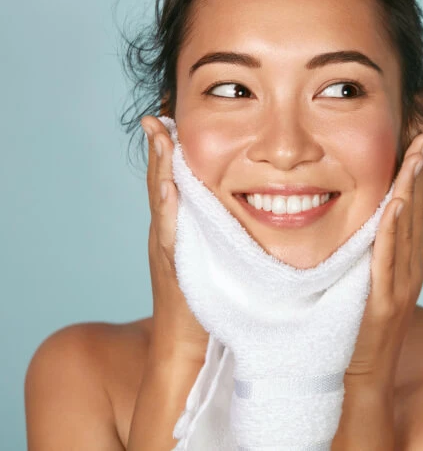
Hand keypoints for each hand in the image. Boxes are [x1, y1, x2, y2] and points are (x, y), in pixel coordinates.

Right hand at [140, 115, 209, 362]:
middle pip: (159, 183)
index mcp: (176, 224)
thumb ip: (209, 227)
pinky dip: (167, 209)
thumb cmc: (202, 295)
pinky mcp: (174, 263)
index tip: (167, 117)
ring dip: (160, 169)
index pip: (170, 179)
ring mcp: (167, 245)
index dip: (168, 150)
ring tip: (161, 137)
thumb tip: (232, 201)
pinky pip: (169, 232)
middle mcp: (168, 230)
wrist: (186, 338)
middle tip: (157, 116)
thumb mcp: (206, 253)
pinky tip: (169, 188)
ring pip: (161, 201)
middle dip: (159, 149)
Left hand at [345, 132, 422, 385]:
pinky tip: (397, 203)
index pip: (416, 209)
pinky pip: (388, 258)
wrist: (362, 373)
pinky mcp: (385, 300)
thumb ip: (376, 250)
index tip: (422, 143)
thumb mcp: (374, 278)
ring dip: (412, 190)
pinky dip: (393, 229)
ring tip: (417, 156)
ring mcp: (402, 284)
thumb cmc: (362, 323)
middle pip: (419, 211)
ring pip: (408, 228)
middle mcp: (412, 267)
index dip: (420, 176)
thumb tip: (366, 218)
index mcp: (409, 260)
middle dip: (422, 172)